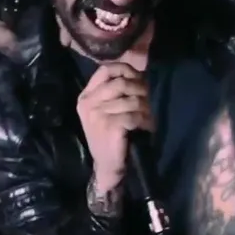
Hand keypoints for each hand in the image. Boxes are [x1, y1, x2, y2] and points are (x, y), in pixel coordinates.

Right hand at [76, 62, 152, 187]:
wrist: (107, 165)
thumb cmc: (110, 135)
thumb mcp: (106, 110)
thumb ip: (115, 90)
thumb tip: (139, 73)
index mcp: (86, 96)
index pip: (105, 70)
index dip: (125, 70)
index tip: (138, 78)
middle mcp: (88, 103)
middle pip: (120, 83)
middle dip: (140, 89)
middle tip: (149, 99)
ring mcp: (97, 115)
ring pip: (130, 100)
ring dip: (145, 107)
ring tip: (149, 115)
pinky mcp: (109, 126)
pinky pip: (133, 115)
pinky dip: (144, 120)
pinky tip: (146, 126)